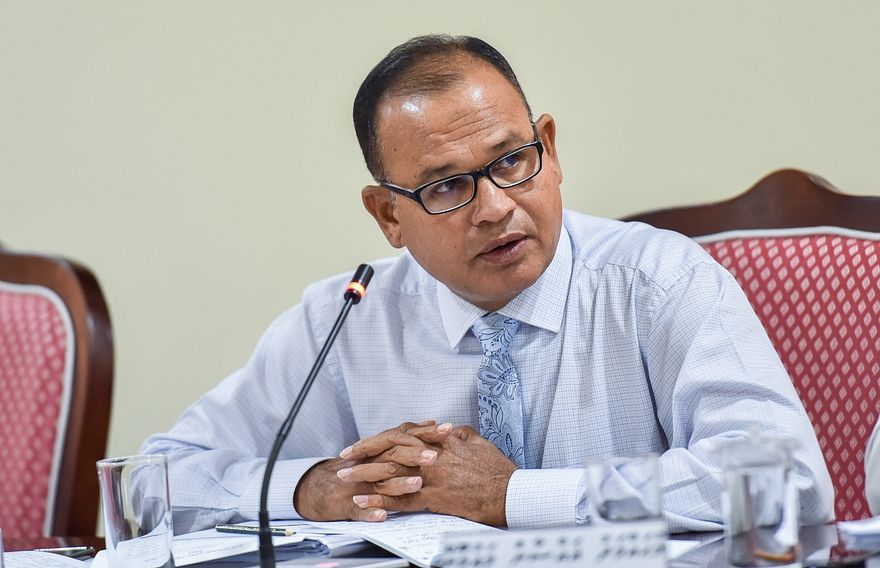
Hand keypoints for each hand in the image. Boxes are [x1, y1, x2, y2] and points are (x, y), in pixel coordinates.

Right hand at [294, 421, 446, 520]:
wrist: (321, 486)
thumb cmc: (357, 467)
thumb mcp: (381, 450)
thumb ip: (405, 438)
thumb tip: (430, 423)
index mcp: (381, 449)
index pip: (405, 435)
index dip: (426, 432)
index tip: (448, 429)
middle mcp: (370, 462)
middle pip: (394, 454)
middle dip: (415, 454)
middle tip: (436, 456)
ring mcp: (359, 483)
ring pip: (379, 481)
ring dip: (399, 483)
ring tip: (418, 484)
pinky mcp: (348, 504)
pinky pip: (359, 509)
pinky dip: (370, 511)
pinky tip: (382, 515)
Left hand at [343, 425, 517, 525]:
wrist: (508, 491)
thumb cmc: (495, 468)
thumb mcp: (474, 439)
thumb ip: (455, 433)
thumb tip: (442, 429)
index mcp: (438, 440)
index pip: (400, 435)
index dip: (379, 438)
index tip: (364, 442)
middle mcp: (430, 455)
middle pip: (388, 451)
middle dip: (363, 454)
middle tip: (344, 457)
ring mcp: (429, 477)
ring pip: (389, 473)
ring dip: (363, 475)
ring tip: (344, 478)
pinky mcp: (432, 498)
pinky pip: (399, 500)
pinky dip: (378, 501)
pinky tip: (362, 503)